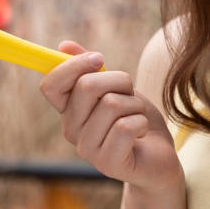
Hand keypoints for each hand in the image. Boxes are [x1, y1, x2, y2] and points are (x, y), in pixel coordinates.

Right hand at [40, 42, 181, 190]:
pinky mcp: (106, 163)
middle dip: (120, 81)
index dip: (73, 65)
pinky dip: (141, 122)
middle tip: (130, 94)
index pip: (50, 84)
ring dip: (135, 104)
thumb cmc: (136, 119)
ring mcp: (87, 149)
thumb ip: (91, 68)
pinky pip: (125, 127)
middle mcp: (71, 130)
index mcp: (69, 110)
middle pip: (86, 86)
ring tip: (137, 117)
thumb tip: (64, 45)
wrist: (159, 156)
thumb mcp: (117, 88)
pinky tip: (141, 133)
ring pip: (111, 104)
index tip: (98, 59)